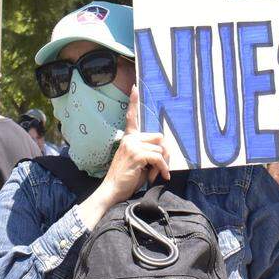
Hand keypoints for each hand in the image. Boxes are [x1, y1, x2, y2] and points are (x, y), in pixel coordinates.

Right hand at [99, 85, 169, 206]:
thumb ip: (149, 153)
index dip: (133, 102)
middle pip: (159, 138)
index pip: (131, 117)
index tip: (135, 87)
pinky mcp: (137, 155)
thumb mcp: (139, 162)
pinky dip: (162, 169)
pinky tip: (160, 177)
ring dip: (162, 165)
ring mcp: (132, 146)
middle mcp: (130, 139)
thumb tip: (167, 150)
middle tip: (158, 168)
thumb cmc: (126, 178)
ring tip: (154, 175)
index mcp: (128, 138)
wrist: (112, 191)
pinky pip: (158, 158)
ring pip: (160, 149)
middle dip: (163, 154)